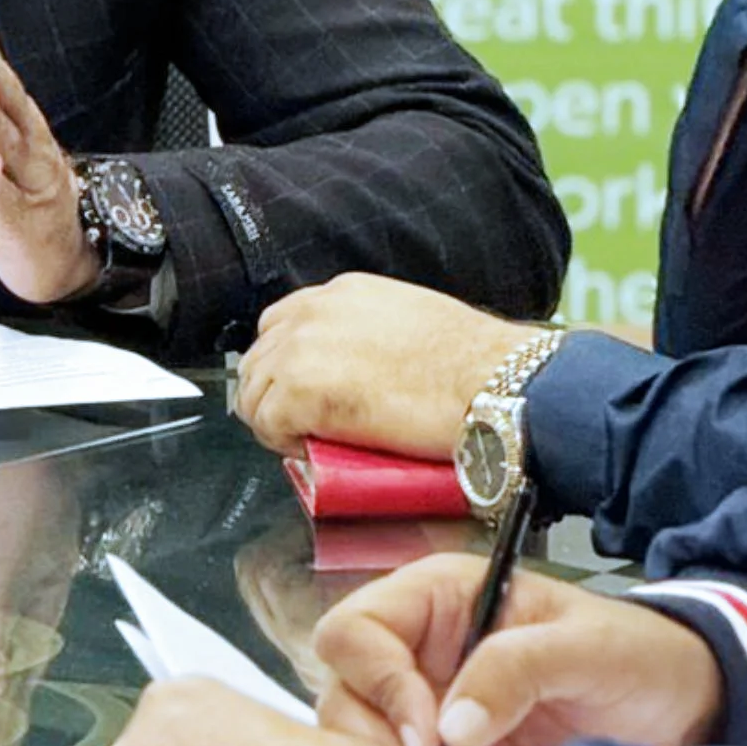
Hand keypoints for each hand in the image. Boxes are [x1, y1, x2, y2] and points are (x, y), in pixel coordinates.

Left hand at [234, 274, 533, 459]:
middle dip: (275, 394)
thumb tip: (353, 373)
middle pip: (258, 358)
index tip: (304, 394)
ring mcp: (300, 348)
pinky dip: (284, 443)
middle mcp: (313, 312)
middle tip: (305, 427)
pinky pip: (266, 423)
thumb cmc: (474, 365)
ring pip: (254, 392)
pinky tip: (315, 451)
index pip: (280, 325)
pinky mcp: (299, 389)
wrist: (492, 383)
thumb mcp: (409, 324)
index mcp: (341, 294)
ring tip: (313, 442)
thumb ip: (367, 337)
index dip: (286, 366)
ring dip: (277, 420)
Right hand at [314, 555, 724, 745]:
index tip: (430, 737)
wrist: (687, 713)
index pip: (356, 629)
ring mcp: (428, 709)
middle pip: (343, 689)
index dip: (379, 681)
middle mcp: (417, 652)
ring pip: (357, 741)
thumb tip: (450, 728)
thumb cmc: (639, 658)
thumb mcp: (587, 648)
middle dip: (372, 737)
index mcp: (438, 600)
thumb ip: (516, 668)